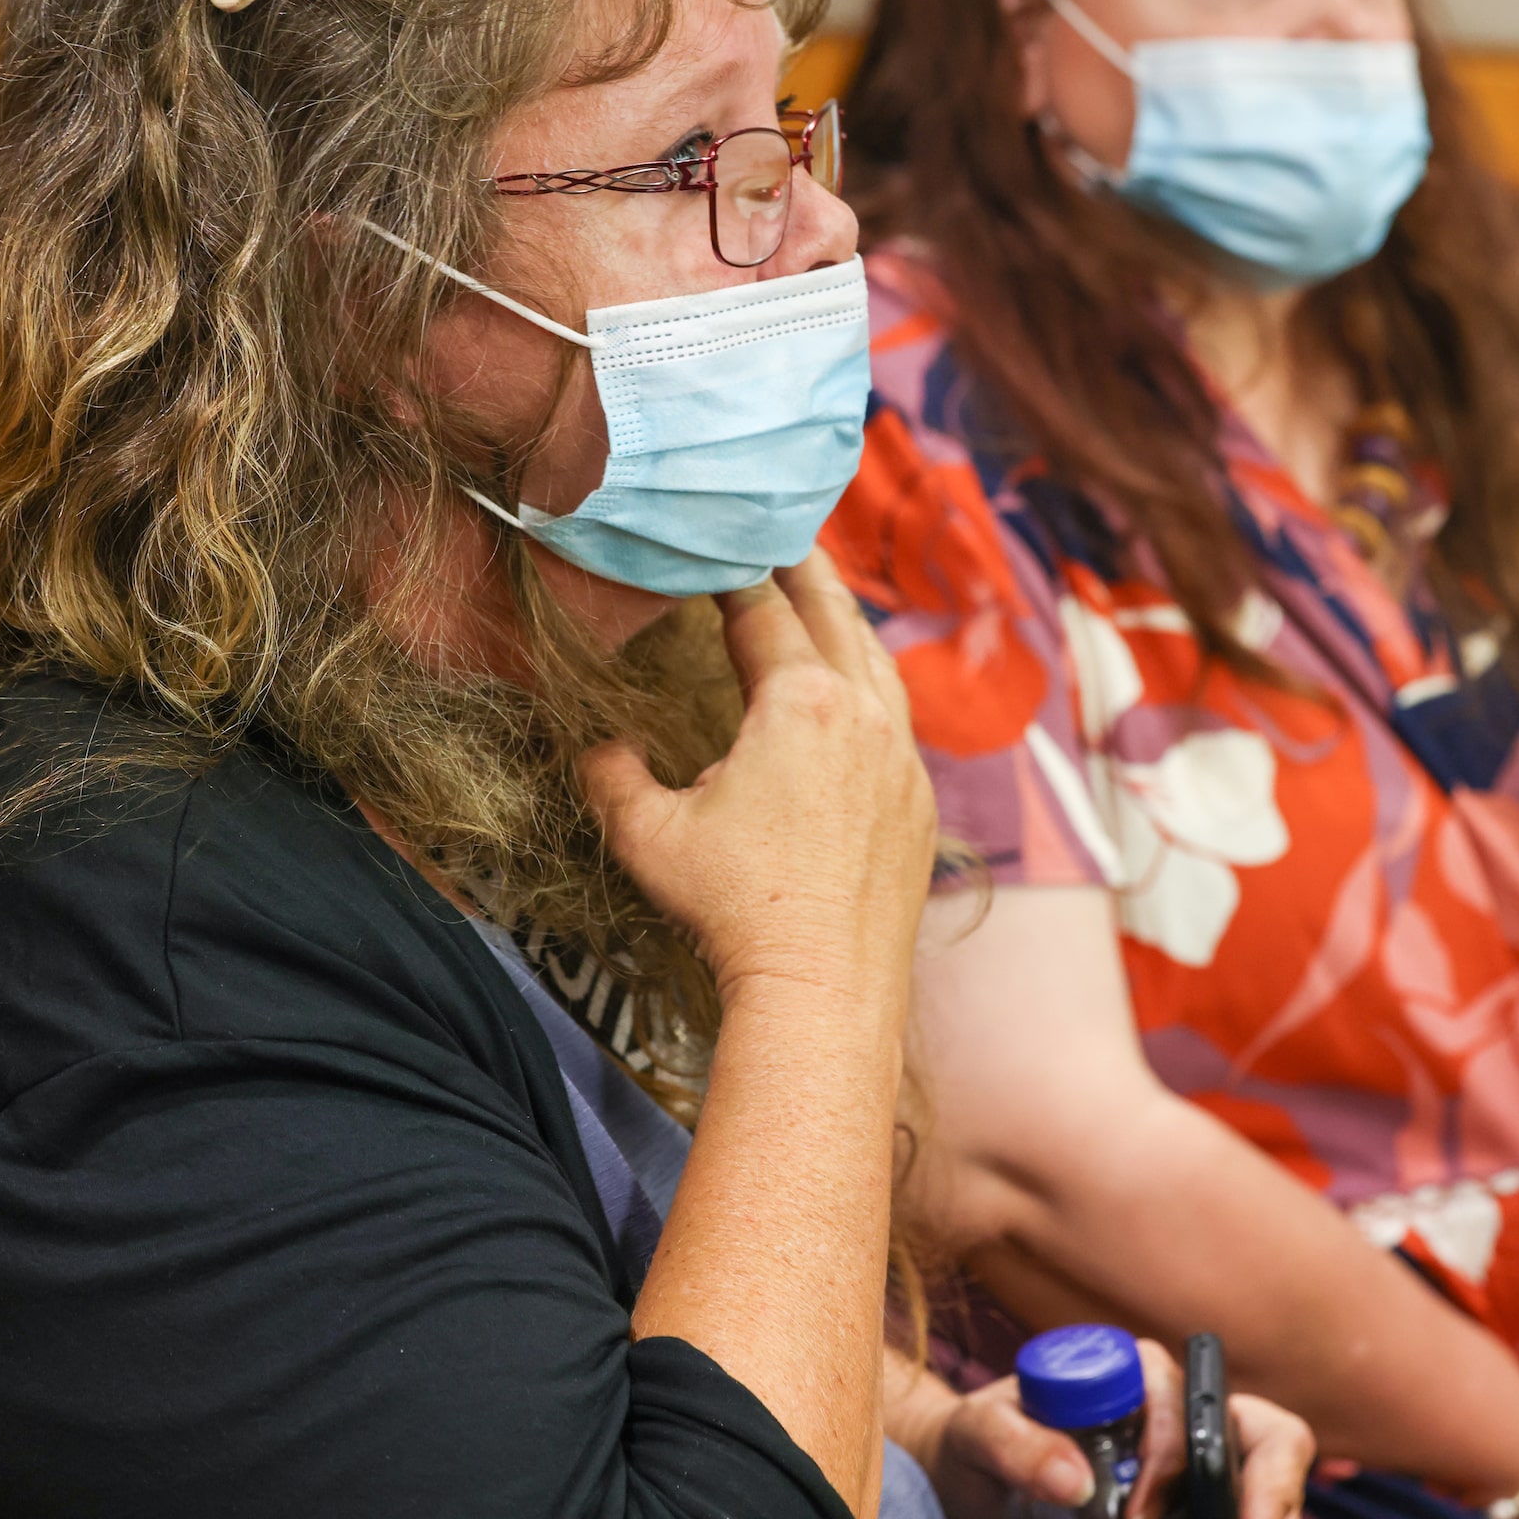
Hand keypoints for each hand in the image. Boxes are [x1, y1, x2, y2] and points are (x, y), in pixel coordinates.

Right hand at [579, 549, 935, 1004]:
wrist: (823, 985)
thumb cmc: (733, 907)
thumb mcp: (647, 836)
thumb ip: (612, 776)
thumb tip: (599, 749)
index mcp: (802, 703)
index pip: (764, 615)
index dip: (735, 575)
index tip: (715, 547)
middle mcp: (864, 715)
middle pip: (836, 616)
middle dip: (806, 571)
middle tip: (784, 533)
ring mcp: (903, 758)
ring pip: (879, 663)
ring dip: (848, 623)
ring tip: (826, 600)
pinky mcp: (920, 802)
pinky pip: (899, 719)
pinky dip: (875, 685)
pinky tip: (862, 696)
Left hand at [908, 1341, 1316, 1518]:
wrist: (971, 1479)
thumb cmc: (980, 1441)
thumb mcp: (978, 1433)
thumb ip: (1014, 1443)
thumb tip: (1074, 1481)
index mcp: (1140, 1376)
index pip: (1194, 1399)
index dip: (1179, 1459)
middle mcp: (1183, 1416)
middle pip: (1267, 1438)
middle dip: (1272, 1494)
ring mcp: (1195, 1470)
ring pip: (1264, 1488)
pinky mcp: (1191, 1516)